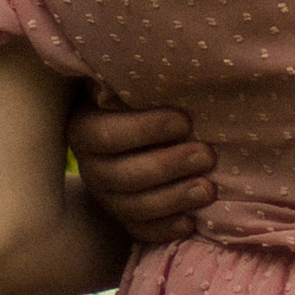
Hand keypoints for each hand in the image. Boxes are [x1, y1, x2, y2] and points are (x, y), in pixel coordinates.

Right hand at [65, 95, 216, 246]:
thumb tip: (174, 61)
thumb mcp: (134, 82)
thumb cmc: (142, 95)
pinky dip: (164, 230)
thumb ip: (142, 80)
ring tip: (208, 189)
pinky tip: (191, 222)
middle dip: (168, 167)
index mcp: (85, 127)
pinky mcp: (122, 220)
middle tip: (207, 155)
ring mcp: (104, 197)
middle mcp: (90, 166)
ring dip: (173, 199)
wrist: (134, 129)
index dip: (146, 130)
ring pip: (132, 208)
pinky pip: (139, 232)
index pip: (107, 135)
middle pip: (122, 175)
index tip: (185, 121)